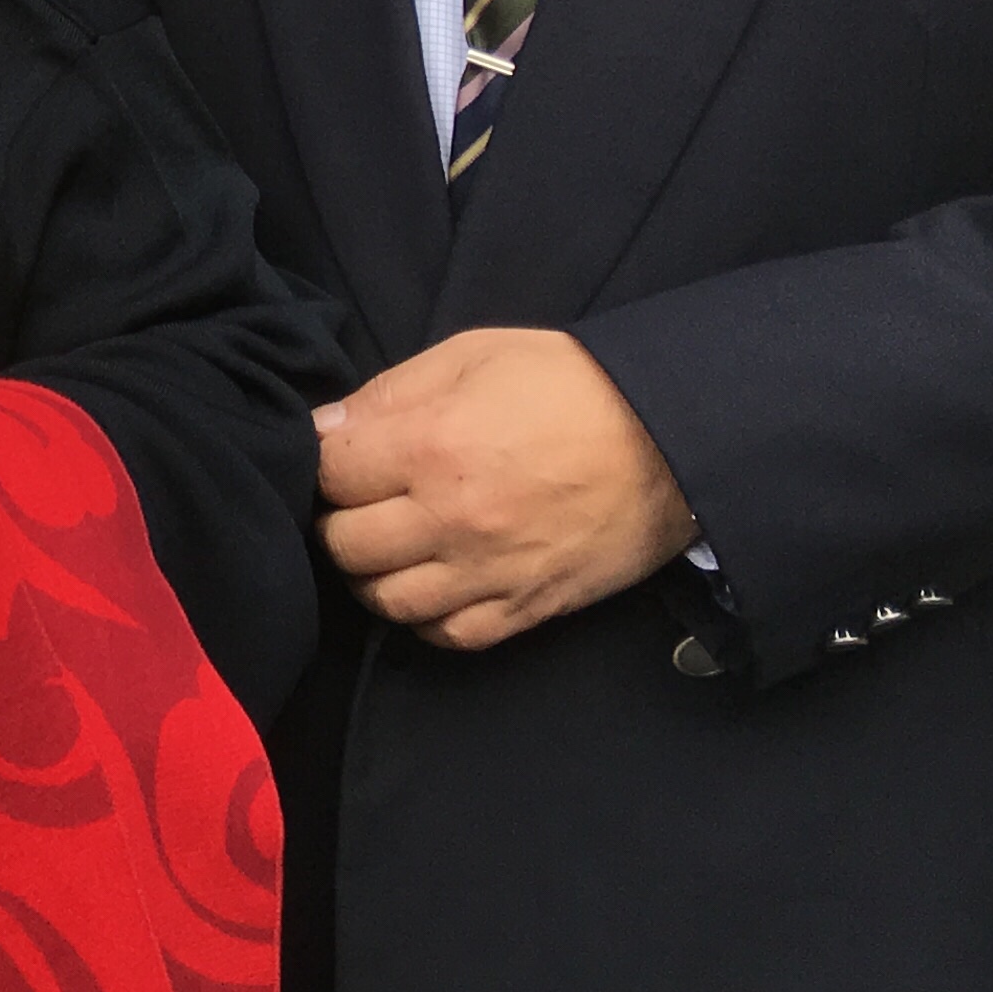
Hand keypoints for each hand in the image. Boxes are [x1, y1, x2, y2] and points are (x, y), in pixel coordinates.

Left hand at [314, 327, 695, 651]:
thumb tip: (324, 427)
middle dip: (337, 521)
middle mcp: (451, 520)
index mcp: (431, 447)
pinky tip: (432, 585)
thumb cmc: (567, 383)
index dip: (320, 463)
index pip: (328, 475)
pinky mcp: (528, 608)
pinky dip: (428, 618)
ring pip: (389, 602)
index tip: (337, 456)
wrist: (672, 437)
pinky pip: (451, 635)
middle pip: (346, 546)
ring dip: (373, 576)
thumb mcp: (471, 356)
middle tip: (358, 502)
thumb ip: (389, 394)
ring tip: (386, 547)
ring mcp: (490, 572)